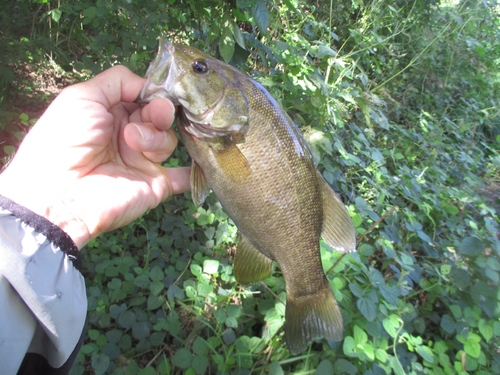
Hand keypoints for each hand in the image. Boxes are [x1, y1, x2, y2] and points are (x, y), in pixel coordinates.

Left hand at [0, 65, 189, 248]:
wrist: (60, 193)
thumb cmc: (66, 139)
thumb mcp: (82, 96)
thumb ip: (118, 81)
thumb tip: (149, 85)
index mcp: (112, 113)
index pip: (145, 96)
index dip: (154, 92)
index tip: (156, 93)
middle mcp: (129, 135)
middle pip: (160, 115)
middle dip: (160, 111)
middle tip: (155, 115)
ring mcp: (143, 161)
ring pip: (169, 139)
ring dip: (156, 137)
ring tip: (134, 144)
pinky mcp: (156, 184)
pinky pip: (183, 177)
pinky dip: (196, 171)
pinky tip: (204, 163)